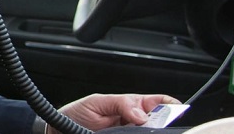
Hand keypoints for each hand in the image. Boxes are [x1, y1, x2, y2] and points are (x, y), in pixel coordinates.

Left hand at [48, 93, 182, 132]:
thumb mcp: (98, 102)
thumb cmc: (76, 113)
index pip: (158, 102)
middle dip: (162, 122)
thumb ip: (121, 104)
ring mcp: (128, 133)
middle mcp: (133, 121)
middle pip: (159, 122)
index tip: (175, 109)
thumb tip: (141, 114)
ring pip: (149, 133)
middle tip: (152, 124)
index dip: (170, 104)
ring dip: (152, 131)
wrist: (58, 129)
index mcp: (131, 105)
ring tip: (145, 129)